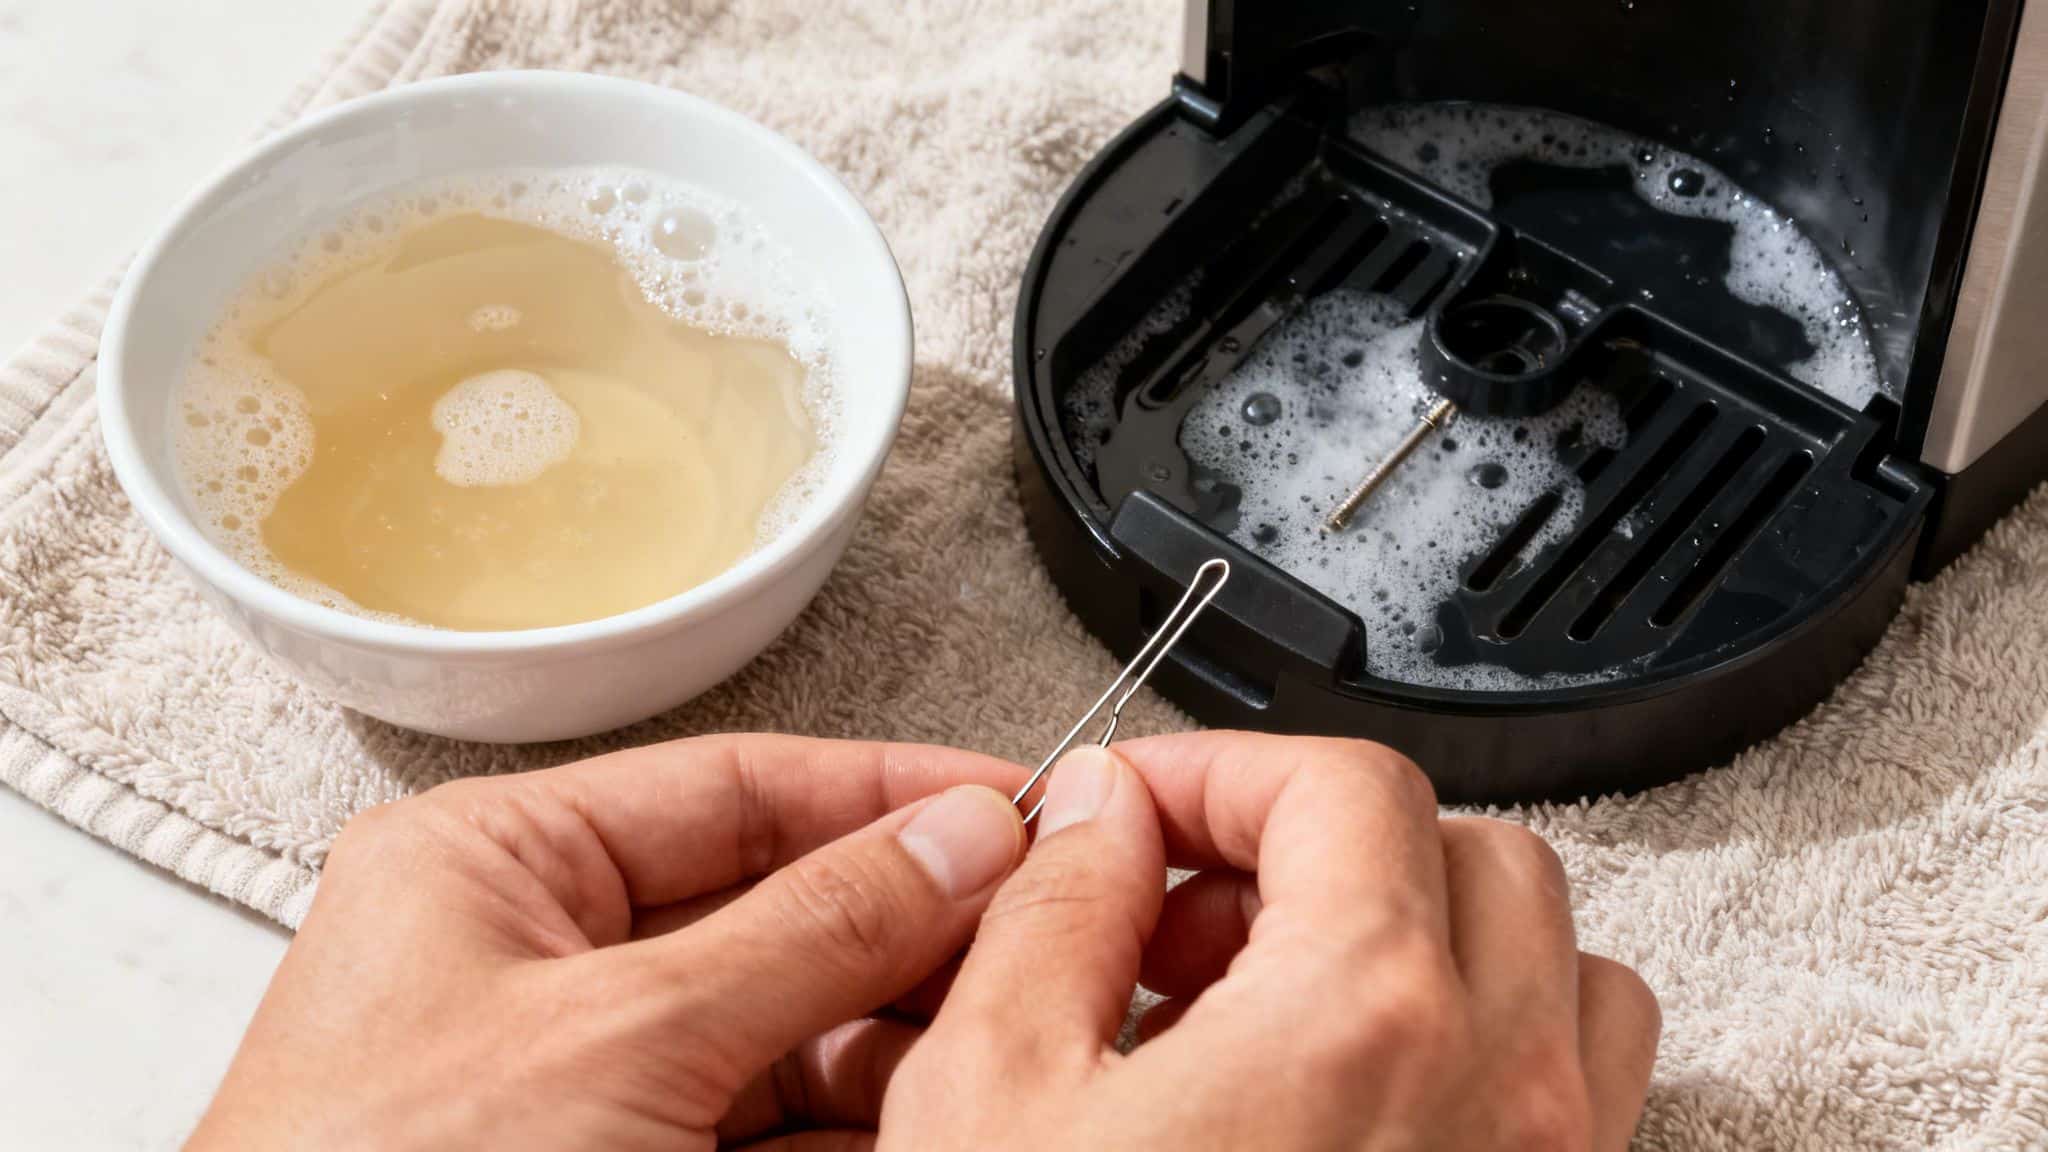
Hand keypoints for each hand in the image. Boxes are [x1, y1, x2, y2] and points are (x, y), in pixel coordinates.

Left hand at [186, 735, 1032, 1150]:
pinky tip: (935, 1121)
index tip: (1013, 799)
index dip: (886, 789)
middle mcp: (536, 960)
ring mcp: (581, 1078)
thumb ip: (810, 928)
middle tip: (1041, 923)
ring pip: (784, 1028)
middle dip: (909, 923)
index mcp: (495, 867)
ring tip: (1008, 1032)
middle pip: (774, 905)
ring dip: (897, 1038)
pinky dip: (853, 1130)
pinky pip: (764, 1130)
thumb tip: (952, 839)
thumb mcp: (625, 1039)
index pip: (732, 785)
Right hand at [884, 731, 1660, 1150]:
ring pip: (1553, 959)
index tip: (1139, 812)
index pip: (1342, 783)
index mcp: (1363, 1014)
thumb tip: (1101, 816)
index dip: (1219, 769)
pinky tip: (1353, 1096)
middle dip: (1315, 844)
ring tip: (1282, 998)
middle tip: (1188, 910)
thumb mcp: (994, 1095)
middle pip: (1462, 848)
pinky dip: (1486, 1039)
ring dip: (1424, 933)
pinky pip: (1580, 1082)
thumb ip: (1052, 909)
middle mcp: (1497, 1086)